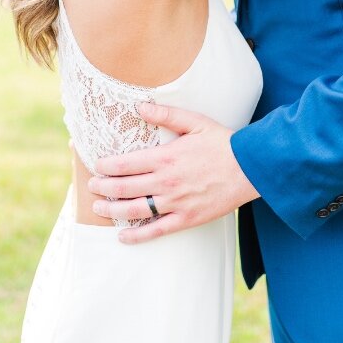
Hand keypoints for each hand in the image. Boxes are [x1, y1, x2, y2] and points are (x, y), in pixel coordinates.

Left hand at [87, 102, 258, 243]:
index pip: (125, 164)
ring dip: (112, 210)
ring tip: (98, 208)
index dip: (105, 166)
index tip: (96, 166)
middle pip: (124, 187)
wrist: (251, 167)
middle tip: (91, 186)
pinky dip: (137, 235)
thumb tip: (140, 107)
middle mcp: (166, 181)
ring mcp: (175, 202)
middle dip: (103, 187)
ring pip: (134, 210)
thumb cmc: (223, 142)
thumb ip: (166, 115)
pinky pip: (156, 230)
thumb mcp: (196, 122)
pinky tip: (122, 235)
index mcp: (166, 157)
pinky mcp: (186, 218)